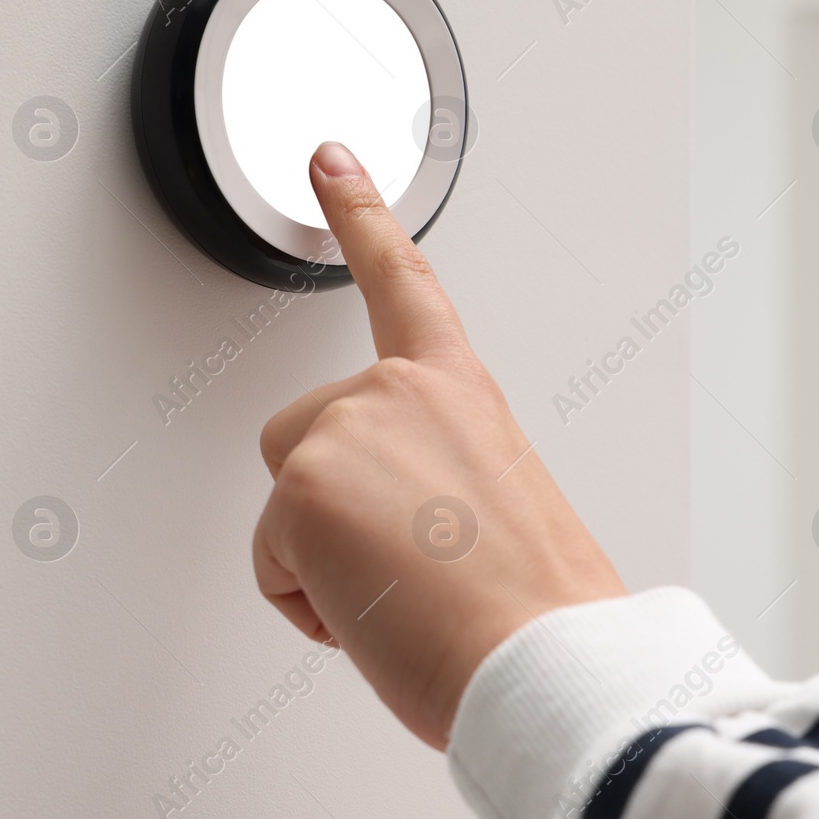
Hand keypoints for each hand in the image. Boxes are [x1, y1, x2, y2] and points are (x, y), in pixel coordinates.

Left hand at [253, 142, 625, 749]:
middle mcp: (398, 393)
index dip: (362, 214)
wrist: (547, 658)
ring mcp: (345, 430)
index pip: (404, 282)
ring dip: (324, 556)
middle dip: (331, 503)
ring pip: (287, 499)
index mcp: (459, 392)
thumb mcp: (499, 513)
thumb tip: (402, 529)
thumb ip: (438, 480)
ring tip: (403, 591)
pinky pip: (272, 561)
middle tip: (407, 563)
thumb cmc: (539, 606)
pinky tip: (375, 611)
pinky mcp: (301, 483)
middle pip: (304, 434)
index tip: (330, 160)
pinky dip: (310, 601)